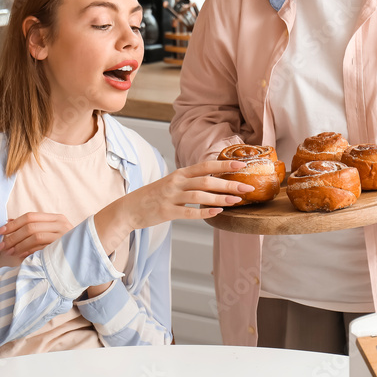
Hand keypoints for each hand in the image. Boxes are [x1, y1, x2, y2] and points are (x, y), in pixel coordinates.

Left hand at [0, 212, 73, 259]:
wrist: (85, 259)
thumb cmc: (63, 246)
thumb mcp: (49, 232)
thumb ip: (31, 226)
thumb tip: (8, 222)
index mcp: (56, 218)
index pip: (30, 216)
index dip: (12, 224)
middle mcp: (61, 224)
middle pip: (30, 226)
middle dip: (12, 236)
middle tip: (0, 246)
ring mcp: (63, 236)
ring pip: (35, 236)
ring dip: (19, 245)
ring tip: (9, 252)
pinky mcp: (63, 248)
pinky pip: (42, 248)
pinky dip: (29, 252)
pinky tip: (21, 257)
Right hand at [93, 159, 253, 252]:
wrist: (128, 209)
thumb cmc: (153, 196)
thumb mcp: (171, 183)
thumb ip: (190, 181)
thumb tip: (215, 180)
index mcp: (179, 174)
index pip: (205, 165)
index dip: (224, 164)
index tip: (242, 164)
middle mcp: (176, 182)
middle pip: (207, 180)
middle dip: (229, 183)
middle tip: (247, 187)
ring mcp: (171, 197)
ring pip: (200, 196)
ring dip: (221, 198)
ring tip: (237, 201)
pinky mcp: (166, 212)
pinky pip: (189, 212)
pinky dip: (205, 213)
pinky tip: (218, 213)